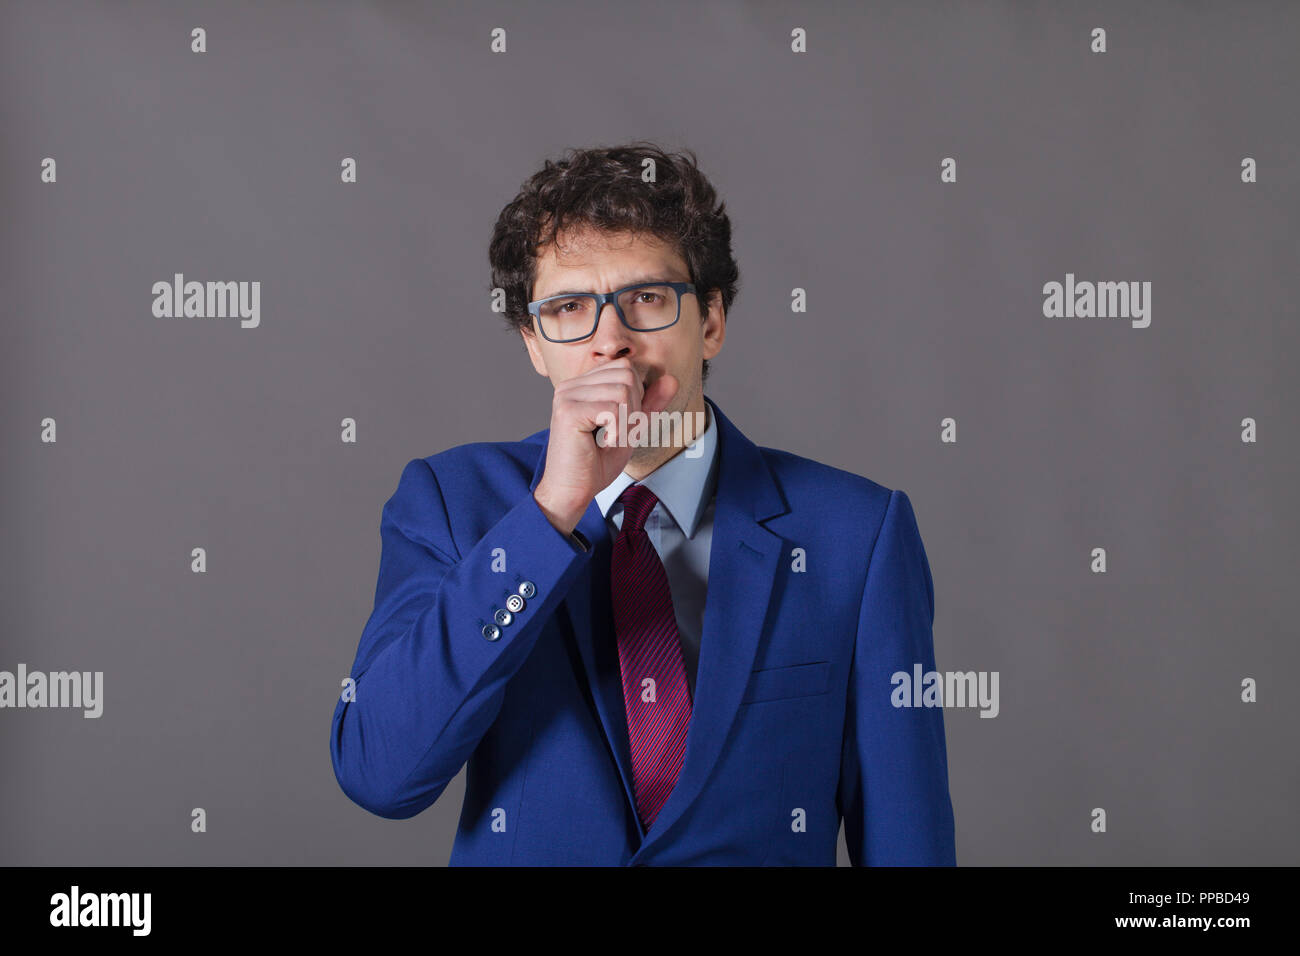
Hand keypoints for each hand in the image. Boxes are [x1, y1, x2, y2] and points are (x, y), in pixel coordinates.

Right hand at [533, 357, 678, 534]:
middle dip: (634, 408)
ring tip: (610, 440)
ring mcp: (567, 396)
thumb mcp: (631, 429)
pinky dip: (618, 430)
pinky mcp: (568, 411)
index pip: (625, 368)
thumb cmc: (595, 465)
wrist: (572, 493)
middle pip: (627, 375)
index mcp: (581, 385)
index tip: (620, 425)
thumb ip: (649, 404)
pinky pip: (613, 408)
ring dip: (627, 422)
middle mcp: (570, 385)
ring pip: (623, 391)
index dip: (636, 396)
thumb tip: (671, 379)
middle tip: (617, 434)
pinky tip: (604, 443)